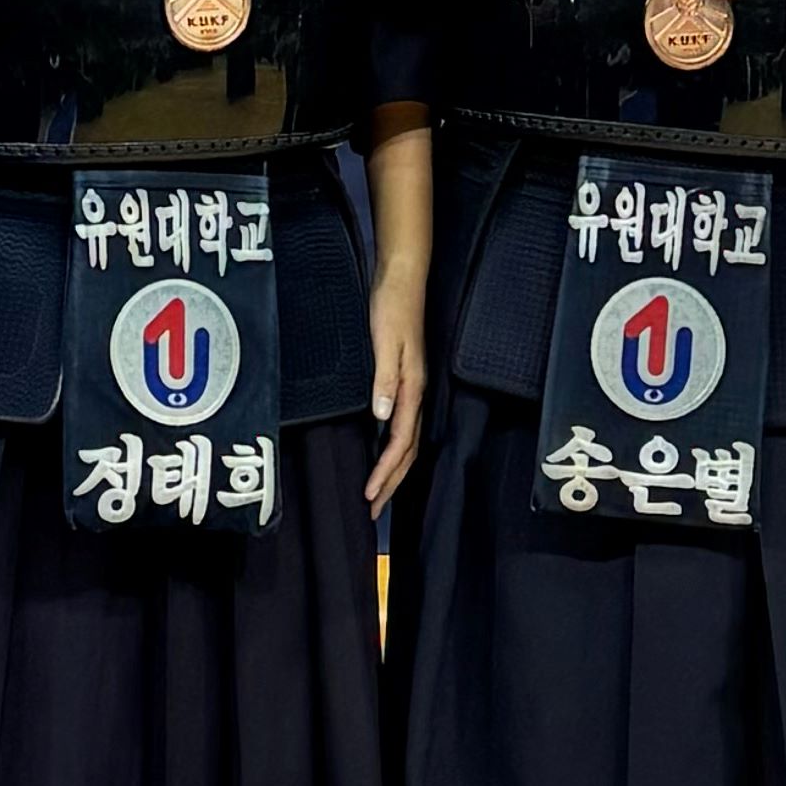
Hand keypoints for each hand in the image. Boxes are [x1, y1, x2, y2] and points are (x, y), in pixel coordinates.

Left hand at [364, 269, 427, 510]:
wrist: (401, 276)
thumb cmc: (393, 306)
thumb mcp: (386, 342)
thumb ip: (385, 380)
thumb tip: (382, 418)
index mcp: (413, 387)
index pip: (401, 442)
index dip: (386, 472)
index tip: (370, 495)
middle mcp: (415, 391)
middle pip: (408, 449)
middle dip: (392, 482)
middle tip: (373, 509)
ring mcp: (412, 385)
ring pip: (407, 439)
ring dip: (393, 469)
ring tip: (379, 491)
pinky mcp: (404, 377)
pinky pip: (403, 423)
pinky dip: (393, 446)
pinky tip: (382, 449)